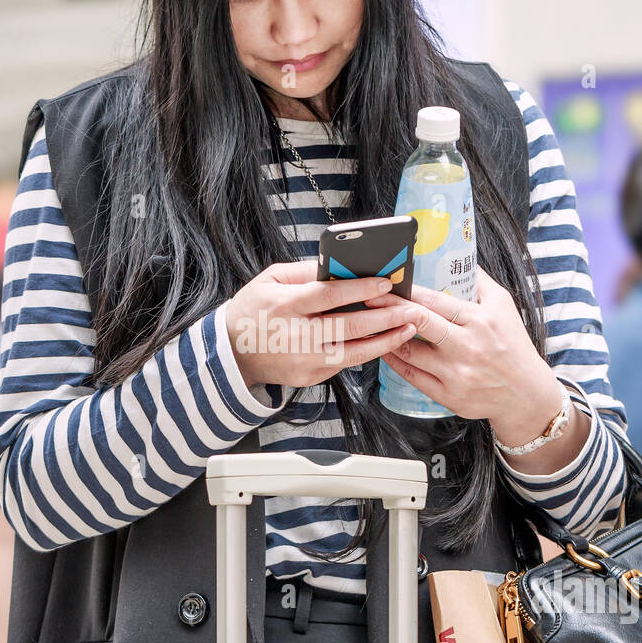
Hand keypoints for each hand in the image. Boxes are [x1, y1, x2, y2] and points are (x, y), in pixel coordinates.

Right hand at [224, 260, 418, 389]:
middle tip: (410, 309)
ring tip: (408, 328)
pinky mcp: (309, 377)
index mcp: (284, 305)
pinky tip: (384, 340)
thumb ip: (304, 271)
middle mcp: (295, 335)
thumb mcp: (269, 280)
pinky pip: (344, 363)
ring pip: (354, 352)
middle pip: (349, 326)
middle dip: (385, 317)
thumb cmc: (253, 310)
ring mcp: (303, 361)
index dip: (360, 289)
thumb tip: (339, 264)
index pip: (329, 296)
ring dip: (385, 340)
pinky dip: (366, 351)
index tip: (385, 284)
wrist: (231, 354)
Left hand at [377, 264, 564, 437]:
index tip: (389, 284)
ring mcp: (456, 374)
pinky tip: (386, 349)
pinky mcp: (449, 396)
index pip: (436, 302)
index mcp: (480, 320)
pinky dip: (395, 361)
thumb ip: (480, 281)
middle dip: (390, 309)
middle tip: (369, 299)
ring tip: (374, 324)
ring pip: (410, 351)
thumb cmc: (513, 346)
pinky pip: (412, 376)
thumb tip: (459, 256)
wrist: (527, 393)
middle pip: (419, 323)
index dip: (408, 292)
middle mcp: (467, 347)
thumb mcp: (504, 306)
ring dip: (388, 336)